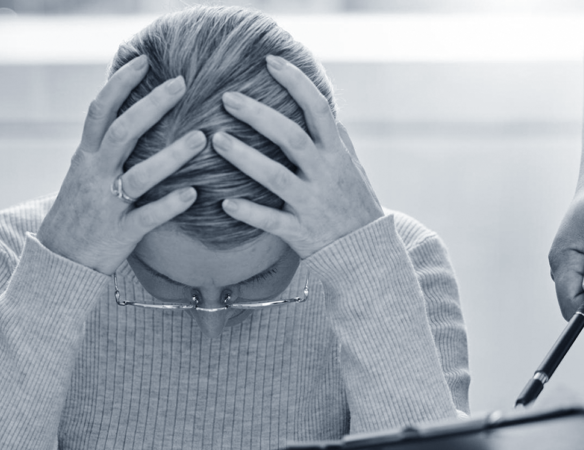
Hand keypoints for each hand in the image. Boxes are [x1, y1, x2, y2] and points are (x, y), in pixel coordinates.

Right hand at [37, 55, 202, 274]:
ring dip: (172, 156)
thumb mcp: (82, 173)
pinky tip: (193, 194)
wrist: (58, 261)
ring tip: (201, 138)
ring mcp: (106, 205)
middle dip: (152, 106)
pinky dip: (170, 205)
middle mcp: (94, 176)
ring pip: (139, 175)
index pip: (99, 111)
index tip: (144, 61)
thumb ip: (103, 146)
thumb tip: (128, 111)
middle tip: (181, 84)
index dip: (120, 84)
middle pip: (122, 133)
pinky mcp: (120, 234)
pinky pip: (147, 217)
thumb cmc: (78, 212)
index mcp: (85, 157)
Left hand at [211, 55, 383, 258]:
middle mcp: (325, 175)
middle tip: (227, 98)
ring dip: (245, 158)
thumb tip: (324, 110)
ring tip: (216, 140)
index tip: (270, 61)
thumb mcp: (353, 169)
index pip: (318, 109)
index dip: (296, 83)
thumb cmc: (354, 206)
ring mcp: (312, 204)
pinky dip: (250, 212)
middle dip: (259, 116)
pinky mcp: (301, 232)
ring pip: (276, 177)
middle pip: (291, 138)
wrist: (367, 254)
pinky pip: (272, 221)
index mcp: (336, 154)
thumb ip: (337, 141)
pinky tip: (225, 202)